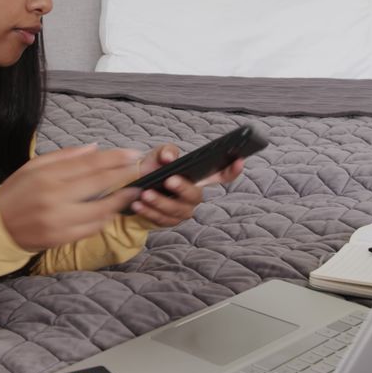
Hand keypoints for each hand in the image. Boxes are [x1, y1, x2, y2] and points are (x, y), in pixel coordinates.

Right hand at [0, 144, 142, 251]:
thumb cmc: (16, 193)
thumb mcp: (33, 166)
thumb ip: (64, 156)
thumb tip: (94, 148)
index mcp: (47, 176)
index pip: (88, 164)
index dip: (114, 158)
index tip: (132, 154)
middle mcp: (54, 198)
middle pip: (98, 184)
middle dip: (124, 176)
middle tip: (140, 170)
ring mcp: (58, 220)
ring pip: (100, 210)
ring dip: (120, 200)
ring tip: (133, 191)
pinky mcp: (61, 238)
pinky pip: (91, 228)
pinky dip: (105, 218)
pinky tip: (112, 210)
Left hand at [130, 143, 244, 226]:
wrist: (133, 188)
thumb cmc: (154, 169)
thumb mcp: (159, 156)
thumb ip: (165, 152)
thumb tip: (167, 157)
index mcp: (197, 176)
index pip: (220, 174)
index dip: (232, 170)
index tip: (238, 160)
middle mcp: (194, 195)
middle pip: (196, 195)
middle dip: (183, 188)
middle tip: (168, 180)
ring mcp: (182, 210)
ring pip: (177, 210)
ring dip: (160, 202)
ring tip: (145, 194)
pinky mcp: (168, 220)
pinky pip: (162, 220)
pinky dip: (149, 212)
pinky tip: (138, 204)